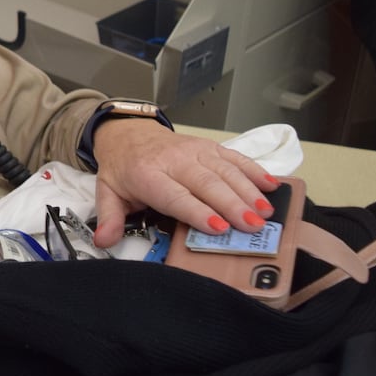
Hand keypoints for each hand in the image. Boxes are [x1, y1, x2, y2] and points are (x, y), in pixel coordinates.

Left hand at [89, 120, 277, 246]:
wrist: (128, 134)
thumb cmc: (123, 169)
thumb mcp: (108, 193)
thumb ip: (109, 218)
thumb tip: (103, 241)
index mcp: (148, 175)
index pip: (176, 196)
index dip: (198, 212)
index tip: (219, 227)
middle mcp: (174, 160)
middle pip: (208, 184)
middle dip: (233, 205)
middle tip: (253, 226)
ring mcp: (194, 151)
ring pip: (225, 170)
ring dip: (249, 191)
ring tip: (266, 212)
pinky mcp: (209, 146)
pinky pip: (234, 157)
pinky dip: (254, 170)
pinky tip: (271, 185)